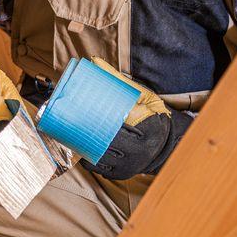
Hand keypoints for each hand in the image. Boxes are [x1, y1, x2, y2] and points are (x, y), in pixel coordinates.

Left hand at [82, 59, 191, 179]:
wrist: (168, 143)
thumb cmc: (153, 114)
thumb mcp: (142, 95)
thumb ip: (119, 81)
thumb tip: (94, 62)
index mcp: (148, 129)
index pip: (117, 125)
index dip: (97, 120)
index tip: (80, 111)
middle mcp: (140, 151)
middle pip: (105, 142)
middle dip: (86, 133)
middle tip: (69, 121)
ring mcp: (131, 165)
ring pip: (100, 156)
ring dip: (84, 147)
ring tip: (70, 134)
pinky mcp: (123, 174)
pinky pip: (100, 168)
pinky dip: (89, 159)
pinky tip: (79, 149)